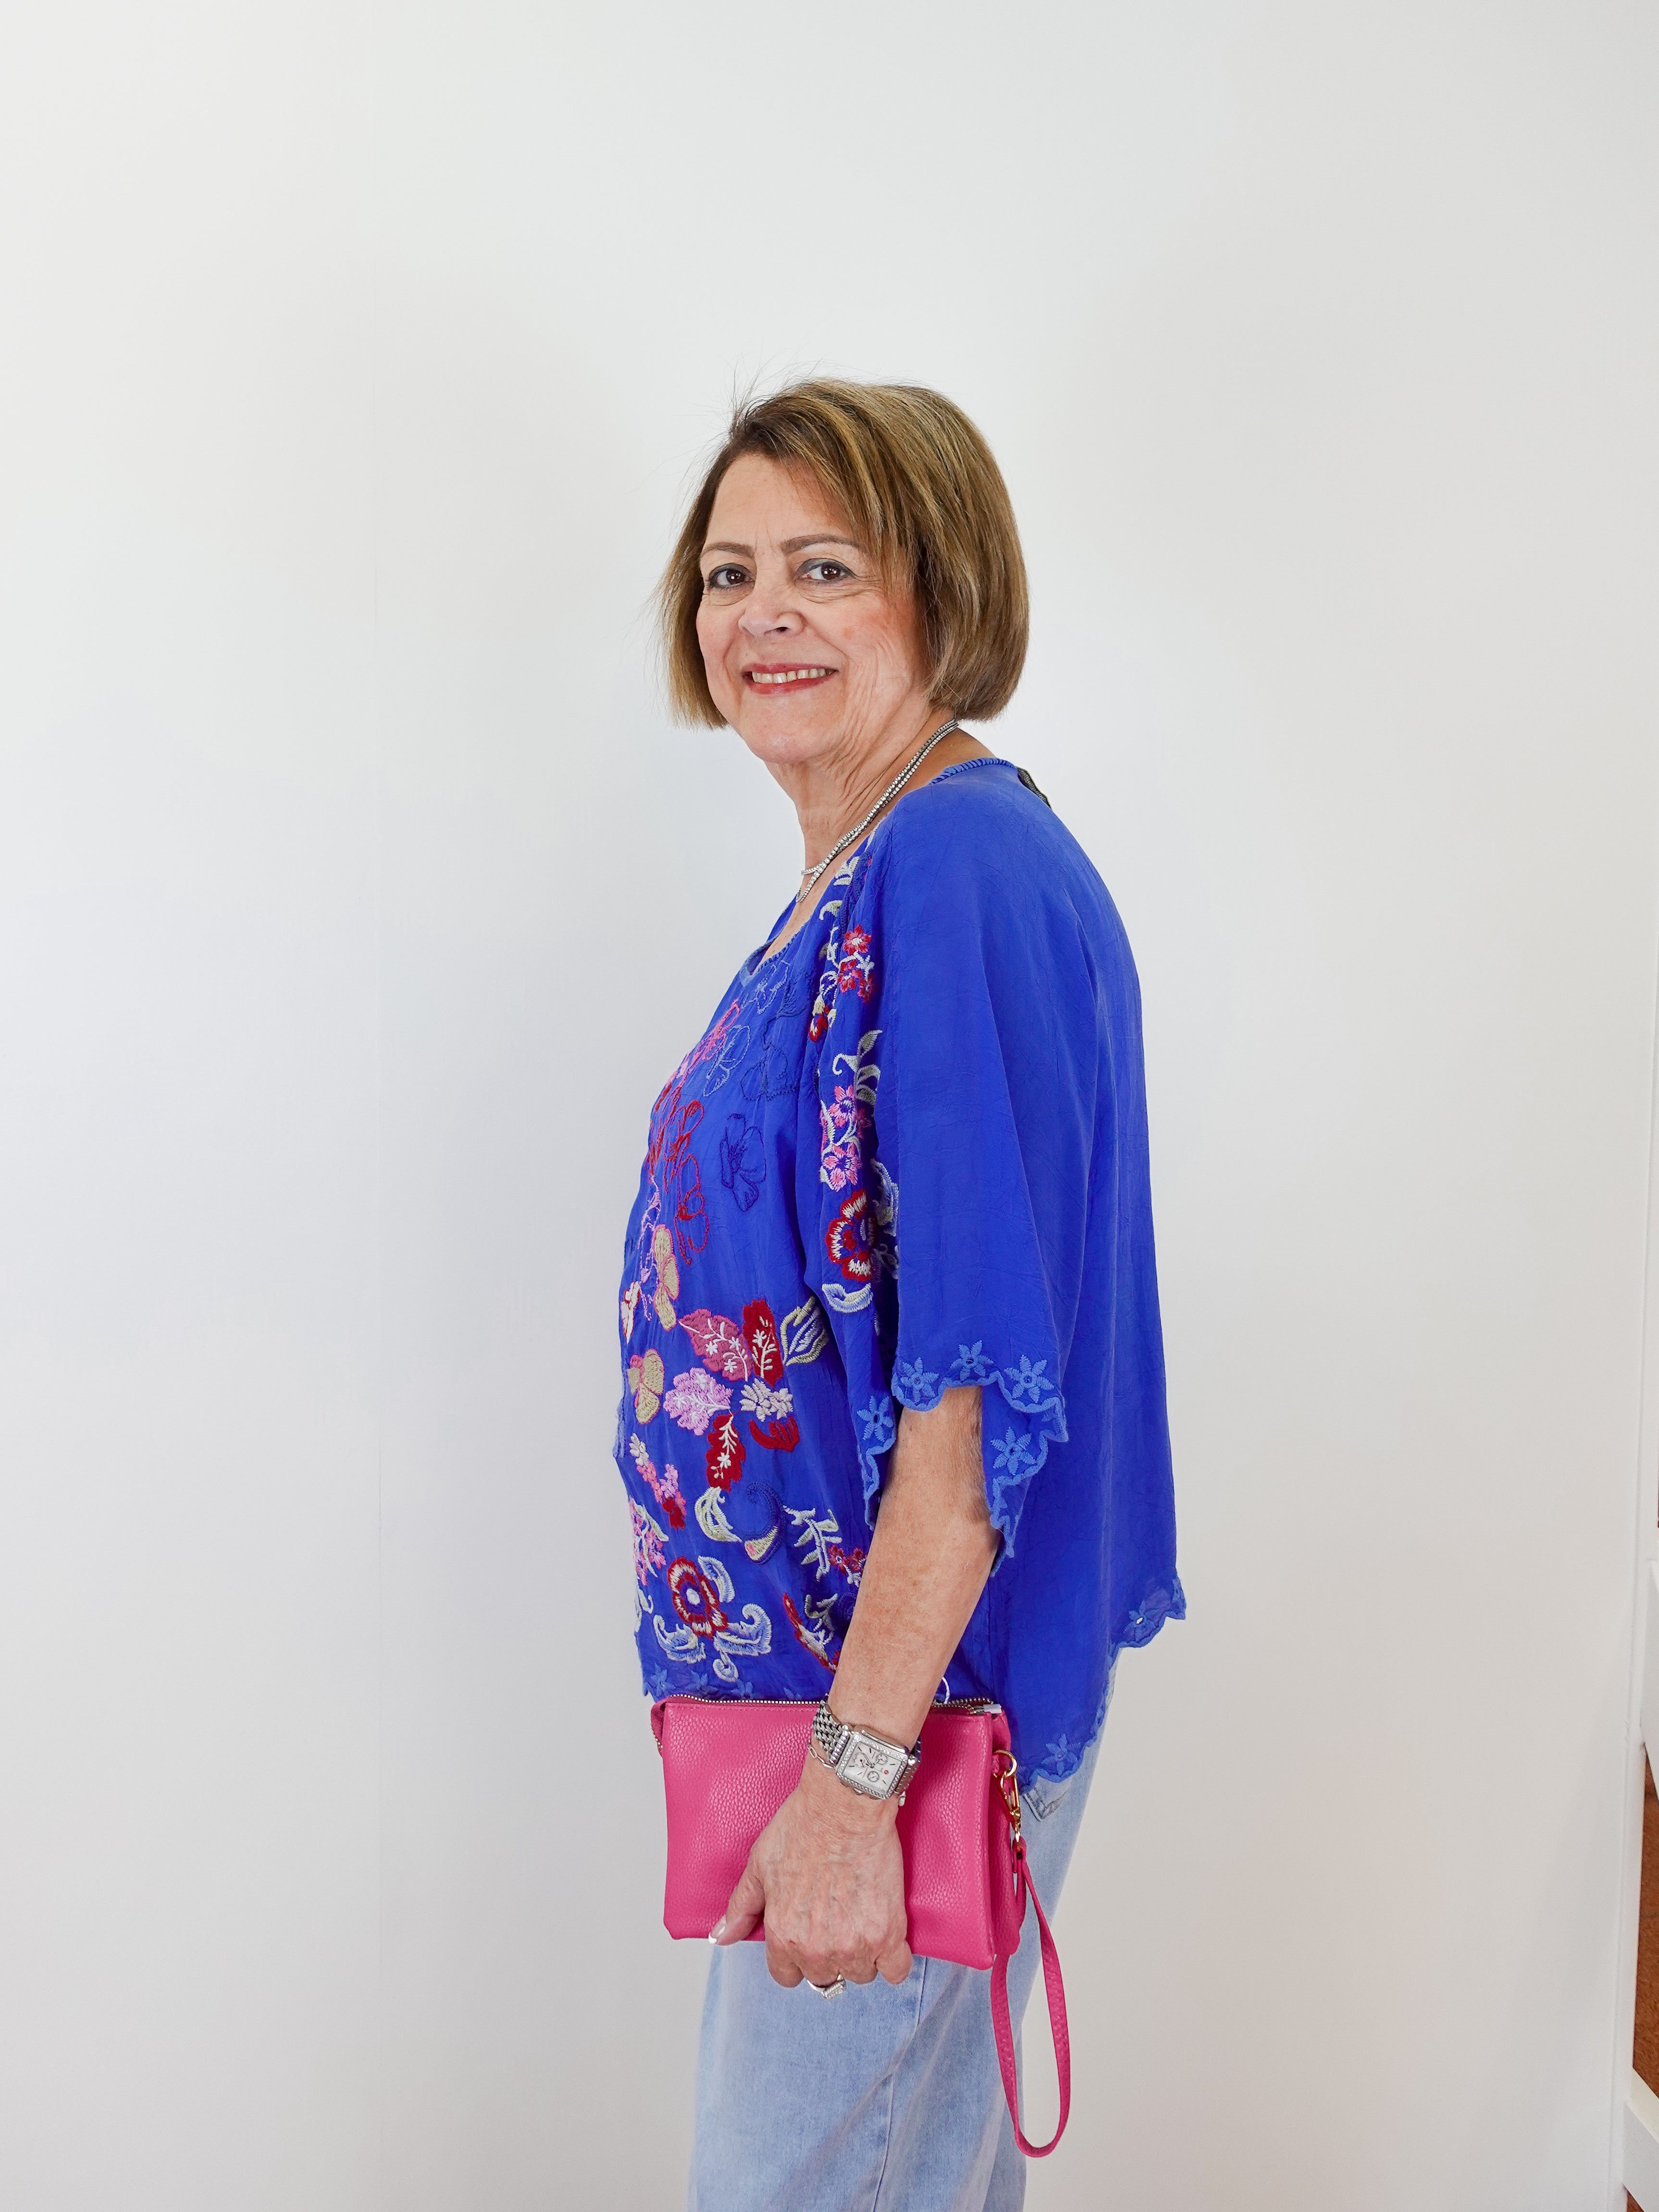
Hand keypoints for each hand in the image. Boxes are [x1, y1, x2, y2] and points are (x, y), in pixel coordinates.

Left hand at [712, 1756, 913, 1987]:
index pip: (786, 1976)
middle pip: (825, 1977)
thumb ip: (741, 1908)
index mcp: (783, 1936)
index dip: (795, 1955)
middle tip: (836, 1918)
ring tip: (860, 1915)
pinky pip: (896, 1971)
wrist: (845, 1806)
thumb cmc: (801, 1827)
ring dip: (862, 1953)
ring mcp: (855, 1945)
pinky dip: (894, 1958)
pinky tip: (887, 1934)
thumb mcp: (759, 1865)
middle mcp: (817, 1950)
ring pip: (860, 1973)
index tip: (807, 1934)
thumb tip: (719, 1938)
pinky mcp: (888, 1934)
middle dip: (829, 1953)